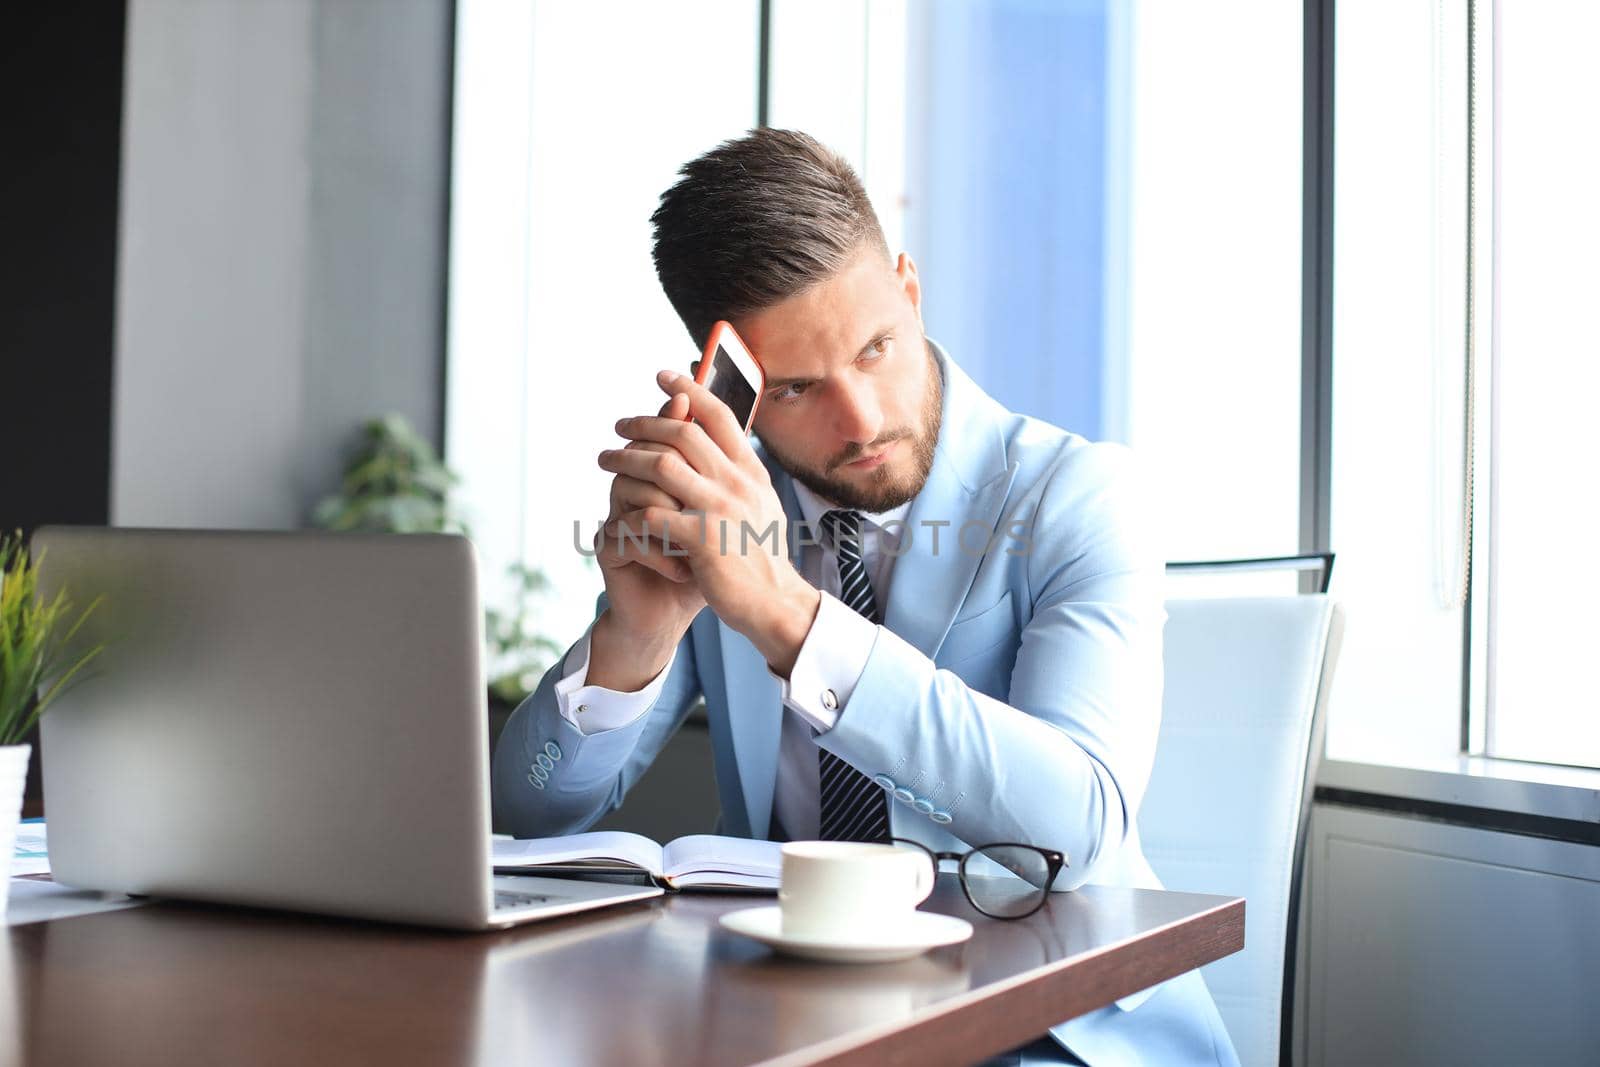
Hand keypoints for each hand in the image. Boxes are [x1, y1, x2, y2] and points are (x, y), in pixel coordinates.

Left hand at [598, 370, 819, 675]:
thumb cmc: (761, 557)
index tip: (664, 377)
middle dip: (644, 423)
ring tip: (606, 461)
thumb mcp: (762, 505)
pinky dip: (630, 512)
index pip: (719, 414)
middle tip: (620, 427)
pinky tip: (618, 513)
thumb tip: (720, 438)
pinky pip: (651, 514)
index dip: (689, 389)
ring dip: (625, 459)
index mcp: (752, 471)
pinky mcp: (701, 540)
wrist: (776, 604)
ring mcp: (720, 509)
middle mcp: (738, 483)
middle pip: (682, 432)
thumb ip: (740, 473)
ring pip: (661, 465)